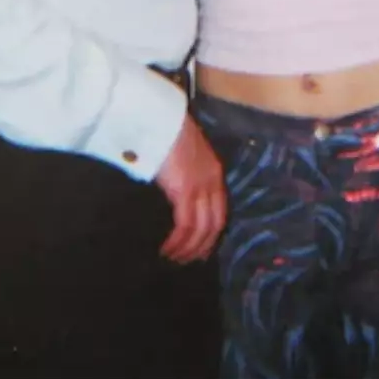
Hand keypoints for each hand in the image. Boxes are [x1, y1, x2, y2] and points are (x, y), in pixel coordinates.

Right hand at [154, 115, 227, 263]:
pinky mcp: (185, 191)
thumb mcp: (182, 153)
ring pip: (201, 229)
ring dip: (188, 248)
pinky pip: (185, 225)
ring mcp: (200, 186)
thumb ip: (184, 171)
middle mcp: (212, 181)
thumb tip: (174, 190)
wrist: (159, 118)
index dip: (213, 233)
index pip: (220, 210)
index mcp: (213, 171)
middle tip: (187, 261)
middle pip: (214, 224)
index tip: (203, 248)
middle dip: (202, 246)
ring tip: (173, 259)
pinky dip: (178, 241)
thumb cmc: (164, 131)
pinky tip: (167, 248)